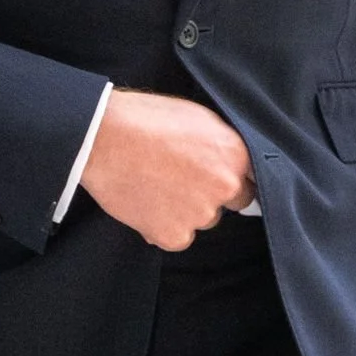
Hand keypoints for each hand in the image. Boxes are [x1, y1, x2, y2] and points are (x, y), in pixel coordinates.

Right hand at [79, 90, 255, 249]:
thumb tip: (231, 163)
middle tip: (180, 180)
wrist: (102, 137)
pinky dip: (163, 227)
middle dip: (210, 196)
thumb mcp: (198, 117)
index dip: (232, 178)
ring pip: (202, 221)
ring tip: (156, 187)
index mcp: (236, 154)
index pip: (253, 180)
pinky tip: (146, 204)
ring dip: (185, 212)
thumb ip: (222, 144)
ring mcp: (200, 214)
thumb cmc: (145, 118)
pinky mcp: (172, 234)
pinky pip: (177, 238)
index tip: (216, 179)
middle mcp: (225, 186)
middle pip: (230, 204)